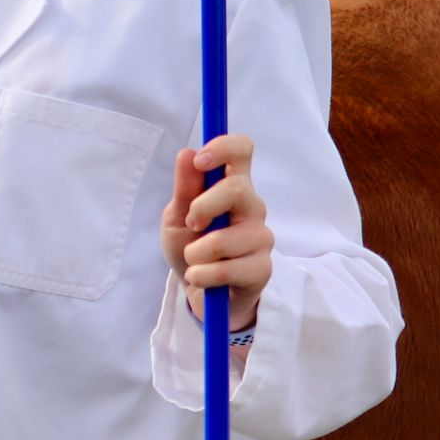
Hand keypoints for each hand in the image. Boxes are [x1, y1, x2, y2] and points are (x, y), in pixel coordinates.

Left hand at [160, 135, 271, 332]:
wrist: (199, 292)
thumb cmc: (190, 247)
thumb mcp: (177, 218)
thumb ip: (184, 189)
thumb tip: (187, 153)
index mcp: (233, 186)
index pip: (243, 150)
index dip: (224, 148)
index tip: (201, 161)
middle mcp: (253, 207)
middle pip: (238, 189)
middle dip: (202, 207)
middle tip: (191, 225)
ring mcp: (261, 238)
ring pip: (224, 238)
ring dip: (195, 254)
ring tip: (194, 261)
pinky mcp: (262, 269)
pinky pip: (225, 270)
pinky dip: (201, 276)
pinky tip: (201, 278)